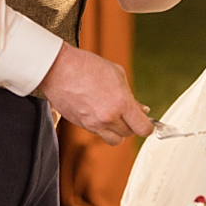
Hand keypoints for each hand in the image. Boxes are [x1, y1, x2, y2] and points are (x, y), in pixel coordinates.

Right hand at [37, 43, 152, 144]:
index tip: (148, 124)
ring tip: (116, 116)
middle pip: (129, 134)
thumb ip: (130, 96)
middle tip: (129, 113)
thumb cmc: (87, 66)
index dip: (148, 127)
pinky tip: (101, 112)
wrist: (57, 68)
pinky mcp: (81, 125)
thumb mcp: (117, 74)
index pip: (142, 128)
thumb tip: (141, 110)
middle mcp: (108, 117)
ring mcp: (93, 124)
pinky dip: (103, 128)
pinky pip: (99, 134)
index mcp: (121, 103)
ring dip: (118, 131)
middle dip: (132, 125)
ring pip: (114, 139)